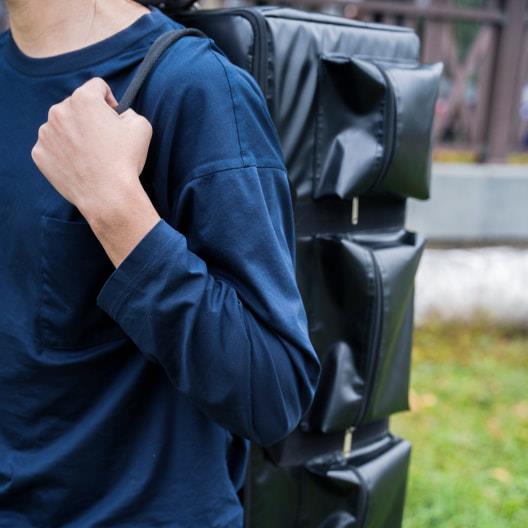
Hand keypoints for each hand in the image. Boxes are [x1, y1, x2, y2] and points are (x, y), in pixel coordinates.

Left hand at [31, 77, 152, 217]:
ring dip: (74, 134)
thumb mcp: (142, 127)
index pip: (97, 86)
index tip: (113, 116)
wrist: (107, 195)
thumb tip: (121, 115)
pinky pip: (52, 147)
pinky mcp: (39, 153)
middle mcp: (59, 111)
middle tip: (103, 140)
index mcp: (84, 99)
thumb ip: (130, 112)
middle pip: (76, 106)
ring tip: (91, 155)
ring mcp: (45, 133)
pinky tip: (79, 165)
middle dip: (89, 118)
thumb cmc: (125, 160)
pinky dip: (63, 153)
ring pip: (61, 126)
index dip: (109, 100)